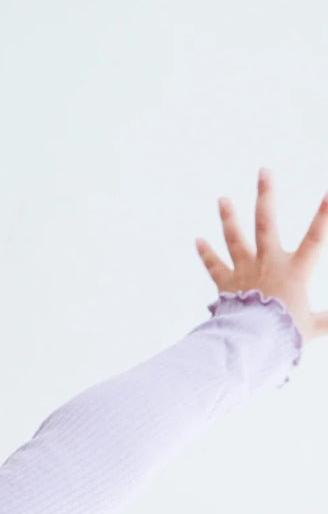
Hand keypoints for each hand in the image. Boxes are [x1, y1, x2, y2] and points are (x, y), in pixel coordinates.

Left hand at [195, 168, 327, 341]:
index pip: (316, 238)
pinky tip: (198, 240)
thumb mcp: (314, 326)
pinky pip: (214, 265)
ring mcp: (244, 271)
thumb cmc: (285, 335)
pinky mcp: (226, 283)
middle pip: (266, 222)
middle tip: (263, 172)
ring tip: (222, 199)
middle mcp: (267, 263)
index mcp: (295, 271)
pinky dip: (206, 253)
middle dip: (266, 195)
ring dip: (228, 217)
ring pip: (234, 237)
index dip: (325, 214)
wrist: (250, 342)